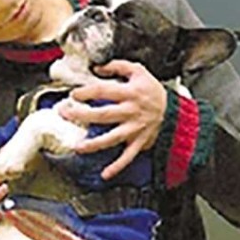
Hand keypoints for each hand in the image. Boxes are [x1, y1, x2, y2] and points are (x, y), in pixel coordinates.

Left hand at [58, 59, 166, 179]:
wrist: (175, 110)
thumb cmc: (153, 91)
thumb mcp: (139, 71)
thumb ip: (118, 66)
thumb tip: (98, 67)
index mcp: (130, 93)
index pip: (103, 91)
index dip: (86, 92)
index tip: (74, 94)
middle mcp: (131, 111)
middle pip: (103, 114)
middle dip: (81, 115)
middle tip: (64, 114)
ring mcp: (135, 128)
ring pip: (113, 137)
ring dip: (95, 144)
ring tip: (78, 147)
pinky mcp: (140, 141)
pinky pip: (128, 156)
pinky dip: (118, 166)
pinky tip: (105, 174)